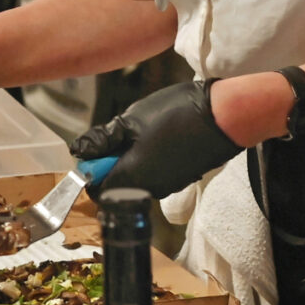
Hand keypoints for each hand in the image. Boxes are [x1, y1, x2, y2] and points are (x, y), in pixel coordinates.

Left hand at [69, 81, 241, 199]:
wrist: (224, 117)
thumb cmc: (177, 114)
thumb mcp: (131, 120)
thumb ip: (103, 139)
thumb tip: (80, 151)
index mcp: (131, 177)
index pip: (96, 190)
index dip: (91, 170)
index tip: (97, 148)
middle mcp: (148, 189)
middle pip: (116, 186)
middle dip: (111, 163)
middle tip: (120, 133)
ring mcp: (167, 186)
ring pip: (135, 179)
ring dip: (129, 159)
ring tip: (141, 131)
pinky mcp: (180, 179)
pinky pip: (153, 175)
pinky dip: (147, 160)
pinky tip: (158, 137)